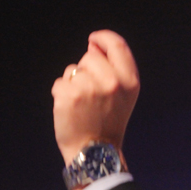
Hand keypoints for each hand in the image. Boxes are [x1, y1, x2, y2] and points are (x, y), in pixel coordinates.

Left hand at [52, 30, 139, 165]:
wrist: (96, 152)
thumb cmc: (109, 121)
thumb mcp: (124, 94)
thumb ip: (114, 68)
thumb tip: (92, 44)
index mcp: (130, 81)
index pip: (117, 45)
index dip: (103, 37)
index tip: (93, 40)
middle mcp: (113, 82)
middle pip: (90, 56)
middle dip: (86, 68)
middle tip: (91, 92)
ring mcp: (90, 89)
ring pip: (73, 70)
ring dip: (73, 83)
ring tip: (83, 103)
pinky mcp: (70, 96)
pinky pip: (60, 83)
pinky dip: (62, 94)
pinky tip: (72, 109)